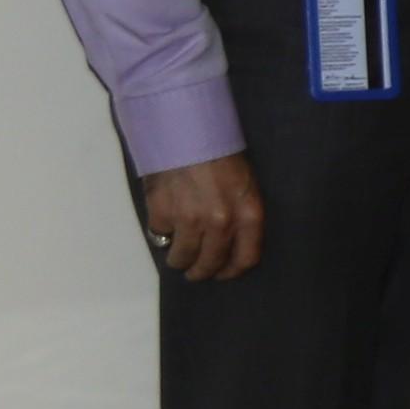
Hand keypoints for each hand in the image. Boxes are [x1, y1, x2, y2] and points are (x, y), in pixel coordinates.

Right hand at [136, 153, 262, 282]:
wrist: (187, 135)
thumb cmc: (221, 157)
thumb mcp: (246, 187)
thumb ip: (241, 216)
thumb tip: (230, 243)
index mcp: (249, 216)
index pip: (245, 259)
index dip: (232, 271)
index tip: (223, 273)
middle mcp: (222, 224)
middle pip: (211, 263)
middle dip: (202, 272)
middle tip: (195, 272)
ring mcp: (190, 221)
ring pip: (182, 257)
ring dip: (178, 261)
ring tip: (177, 258)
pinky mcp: (162, 215)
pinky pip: (161, 236)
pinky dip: (162, 234)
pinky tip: (166, 226)